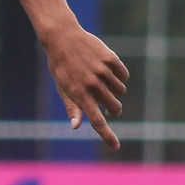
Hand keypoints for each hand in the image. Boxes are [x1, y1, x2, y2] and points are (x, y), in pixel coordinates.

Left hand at [41, 22, 128, 147]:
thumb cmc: (61, 67)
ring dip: (116, 91)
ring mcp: (102, 71)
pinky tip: (108, 71)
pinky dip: (120, 77)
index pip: (96, 121)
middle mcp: (93, 84)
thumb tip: (76, 126)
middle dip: (113, 109)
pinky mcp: (110, 59)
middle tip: (107, 105)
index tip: (115, 146)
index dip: (107, 136)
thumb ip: (72, 107)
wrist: (63, 38)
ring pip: (121, 91)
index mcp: (79, 95)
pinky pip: (124, 76)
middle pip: (114, 107)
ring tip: (104, 83)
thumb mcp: (63, 88)